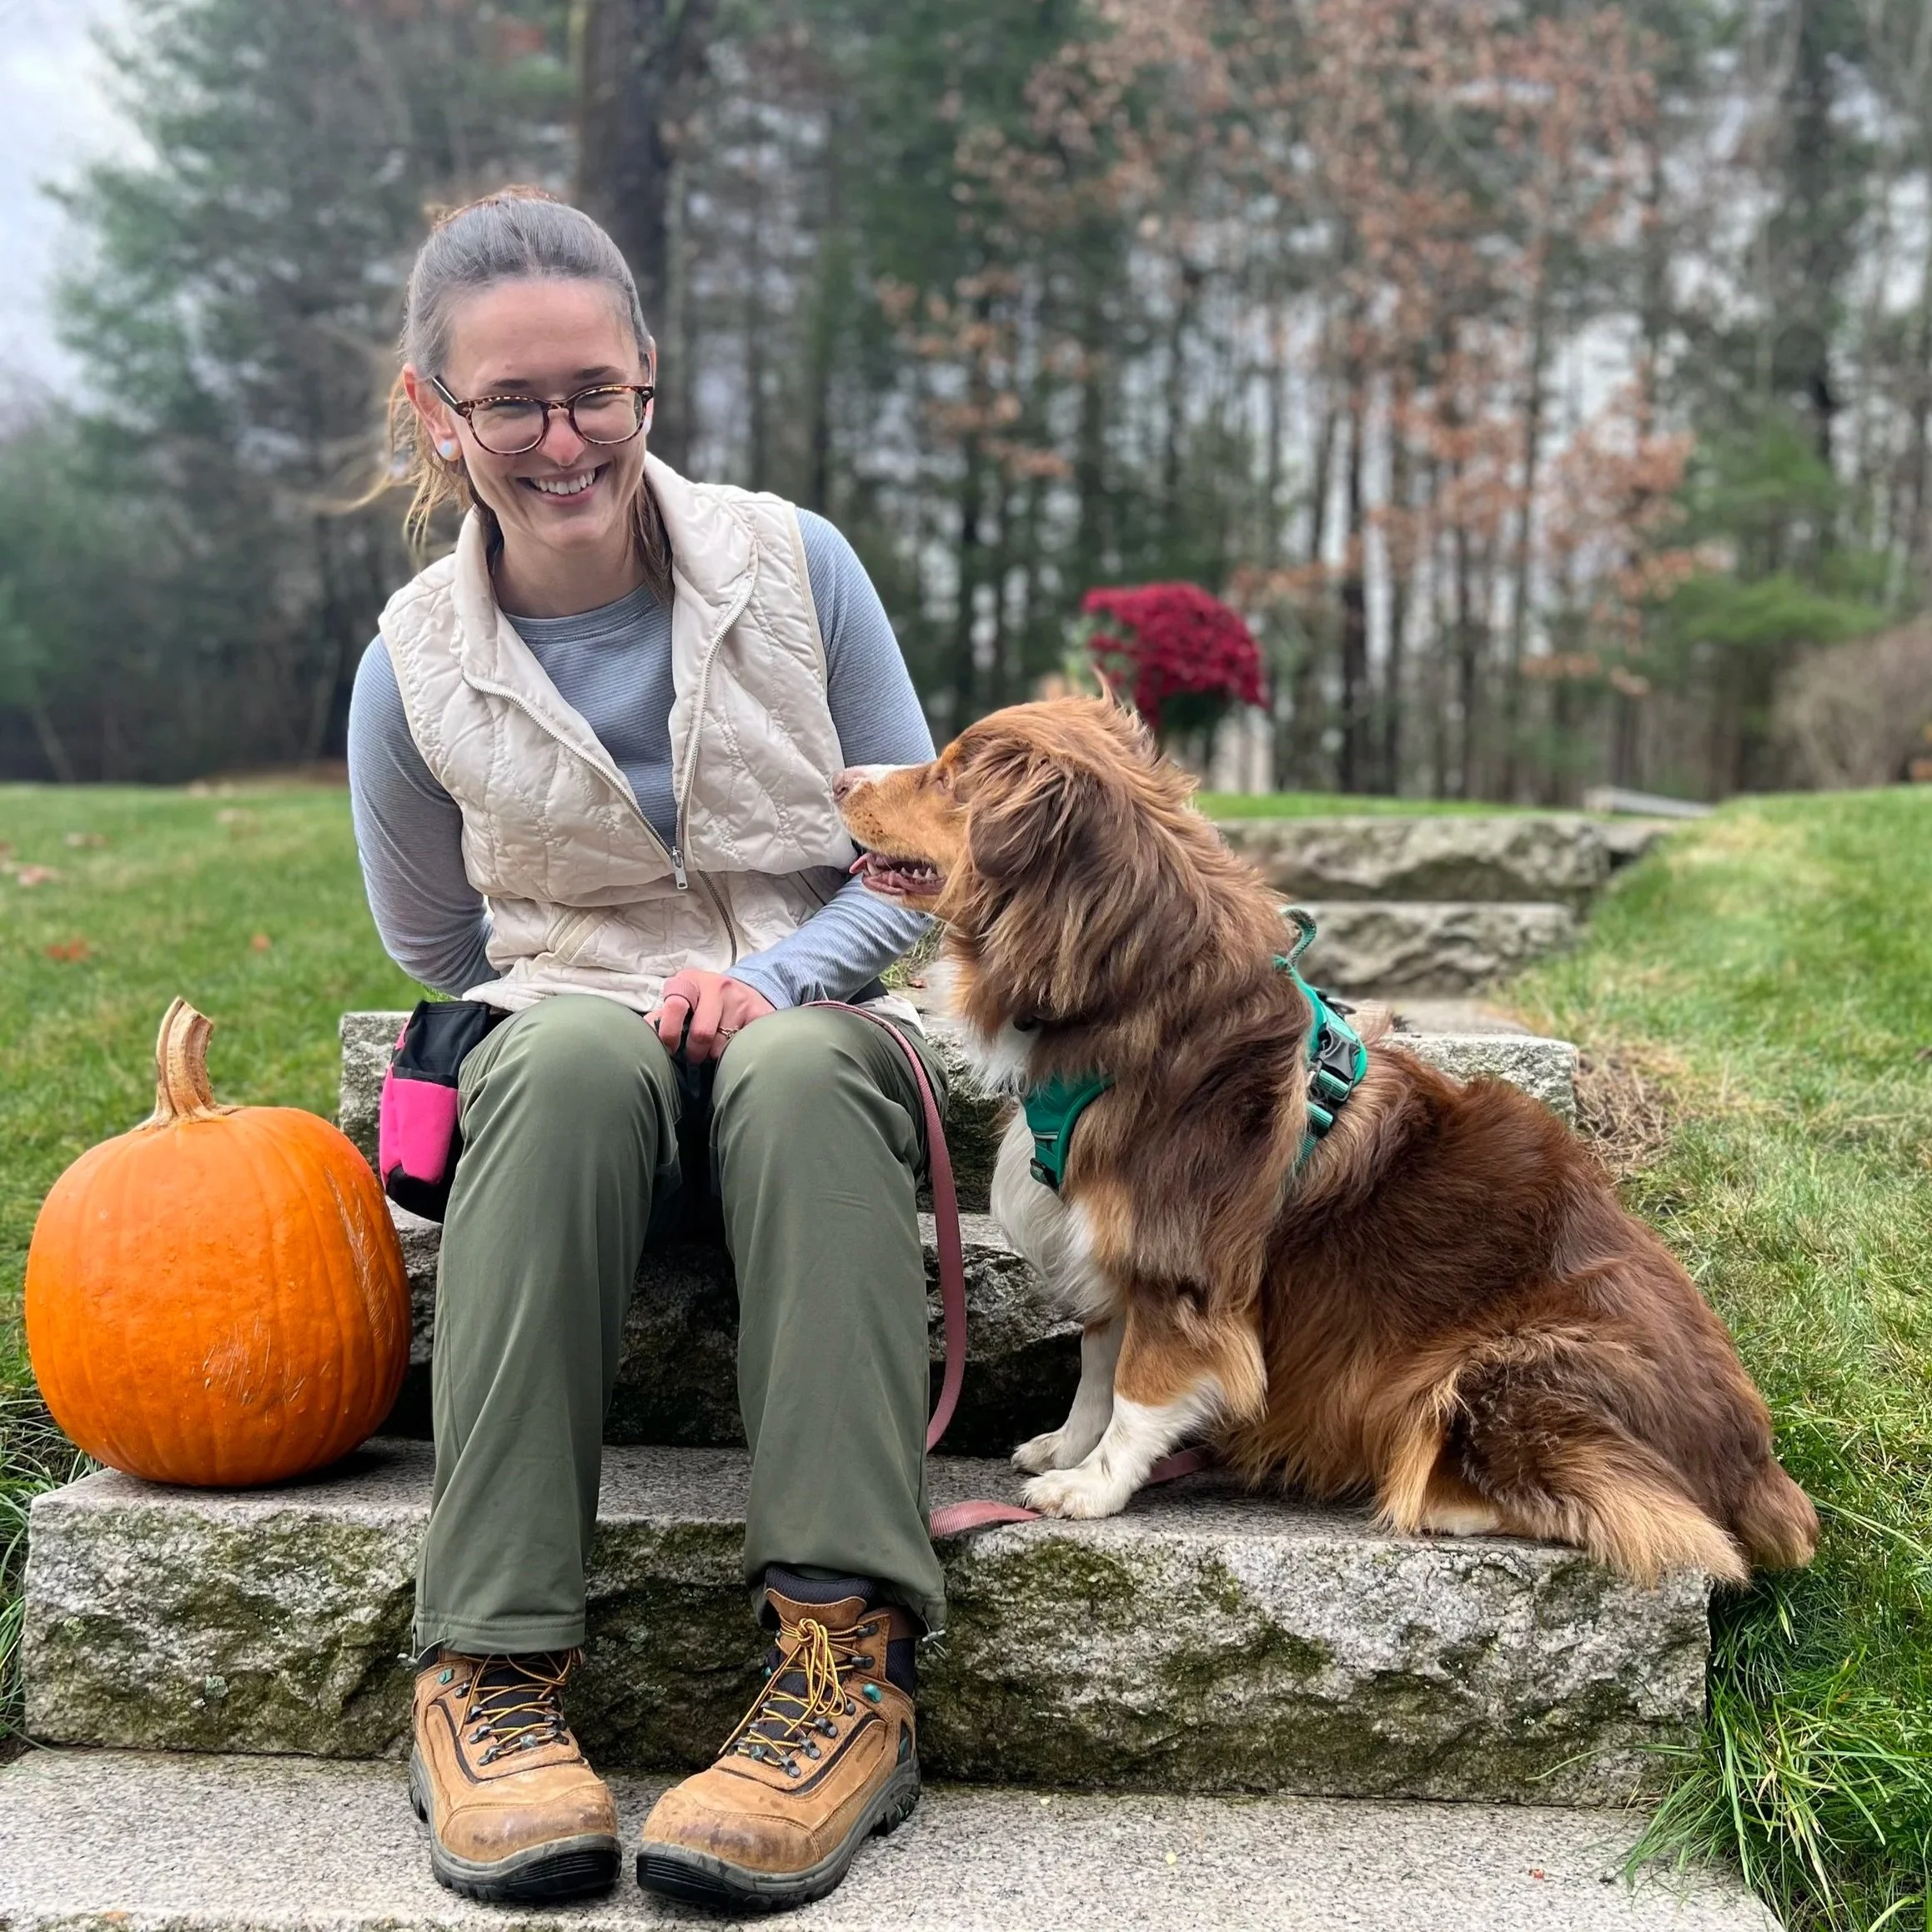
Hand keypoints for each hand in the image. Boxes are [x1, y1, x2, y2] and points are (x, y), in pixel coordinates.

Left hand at [646, 970, 775, 1060]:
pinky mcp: (760, 1012)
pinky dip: (734, 1054)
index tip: (671, 1049)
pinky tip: (733, 1046)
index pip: (675, 1007)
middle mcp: (716, 985)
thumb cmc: (703, 1003)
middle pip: (702, 1033)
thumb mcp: (682, 1002)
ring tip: (715, 1049)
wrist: (745, 992)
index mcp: (689, 981)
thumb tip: (641, 1034)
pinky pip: (741, 1046)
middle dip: (695, 1053)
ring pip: (722, 1045)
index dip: (670, 1034)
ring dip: (715, 1055)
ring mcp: (740, 998)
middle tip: (695, 1057)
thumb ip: (661, 1017)